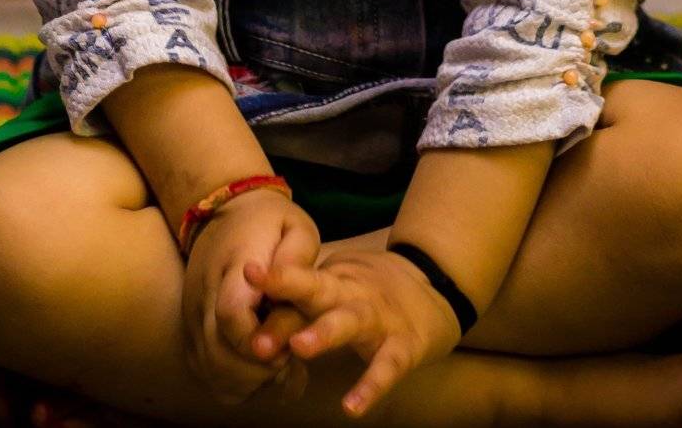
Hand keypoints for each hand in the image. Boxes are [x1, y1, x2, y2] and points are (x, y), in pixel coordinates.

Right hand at [180, 189, 319, 405]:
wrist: (224, 211)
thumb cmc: (269, 223)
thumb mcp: (296, 228)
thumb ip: (297, 261)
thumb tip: (290, 296)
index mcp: (234, 266)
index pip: (231, 313)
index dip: (257, 340)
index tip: (284, 347)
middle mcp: (205, 293)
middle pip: (217, 351)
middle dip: (257, 369)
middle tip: (286, 360)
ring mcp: (192, 313)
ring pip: (208, 368)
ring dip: (245, 380)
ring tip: (273, 367)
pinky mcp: (190, 327)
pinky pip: (203, 370)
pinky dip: (229, 381)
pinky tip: (255, 371)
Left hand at [245, 247, 461, 417]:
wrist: (436, 283)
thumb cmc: (370, 291)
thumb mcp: (336, 288)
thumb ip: (298, 308)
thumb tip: (248, 333)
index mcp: (331, 281)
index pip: (297, 281)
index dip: (272, 281)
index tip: (246, 272)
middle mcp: (351, 294)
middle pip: (317, 289)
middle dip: (288, 293)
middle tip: (261, 311)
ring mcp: (379, 318)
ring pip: (350, 320)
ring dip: (325, 331)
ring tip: (300, 347)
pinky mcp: (404, 345)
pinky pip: (386, 367)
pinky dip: (371, 386)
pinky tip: (352, 408)